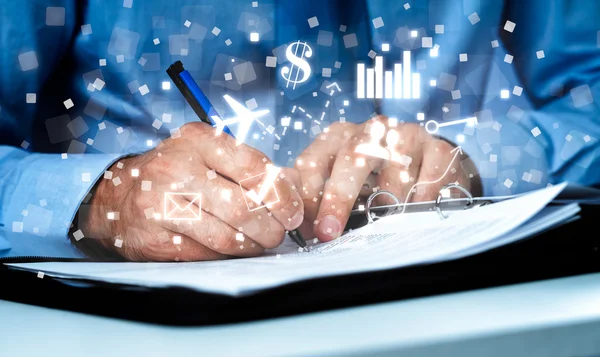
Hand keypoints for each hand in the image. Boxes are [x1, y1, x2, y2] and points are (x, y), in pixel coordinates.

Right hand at [76, 122, 303, 260]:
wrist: (117, 196)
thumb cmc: (176, 173)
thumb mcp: (207, 153)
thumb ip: (248, 167)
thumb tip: (294, 192)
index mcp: (197, 140)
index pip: (254, 167)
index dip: (282, 194)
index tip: (294, 211)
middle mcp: (176, 168)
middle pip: (242, 207)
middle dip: (272, 227)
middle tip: (280, 233)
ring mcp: (161, 204)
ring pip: (226, 236)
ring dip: (254, 245)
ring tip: (262, 243)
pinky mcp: (154, 238)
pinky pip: (207, 254)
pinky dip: (230, 256)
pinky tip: (236, 250)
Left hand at [295, 116, 480, 241]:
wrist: (429, 167)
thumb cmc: (377, 180)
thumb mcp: (346, 186)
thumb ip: (324, 203)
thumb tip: (308, 231)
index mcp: (338, 137)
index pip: (315, 161)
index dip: (307, 195)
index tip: (307, 227)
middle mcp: (371, 130)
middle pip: (352, 157)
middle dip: (338, 198)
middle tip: (330, 230)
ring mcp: (407, 135)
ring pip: (394, 172)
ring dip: (389, 203)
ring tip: (388, 222)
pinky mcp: (439, 148)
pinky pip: (428, 180)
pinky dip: (421, 201)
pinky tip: (418, 211)